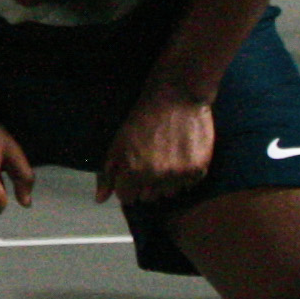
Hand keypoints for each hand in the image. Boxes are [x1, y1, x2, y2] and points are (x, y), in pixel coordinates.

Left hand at [96, 84, 214, 206]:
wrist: (176, 98)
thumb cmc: (141, 120)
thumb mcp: (117, 143)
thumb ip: (107, 174)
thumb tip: (100, 199)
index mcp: (133, 172)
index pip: (128, 199)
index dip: (128, 186)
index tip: (133, 173)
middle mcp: (156, 177)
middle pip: (149, 198)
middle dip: (146, 185)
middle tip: (150, 163)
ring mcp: (179, 175)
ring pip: (170, 193)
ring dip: (167, 182)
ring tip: (167, 159)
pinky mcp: (199, 169)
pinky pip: (188, 185)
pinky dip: (185, 175)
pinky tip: (181, 157)